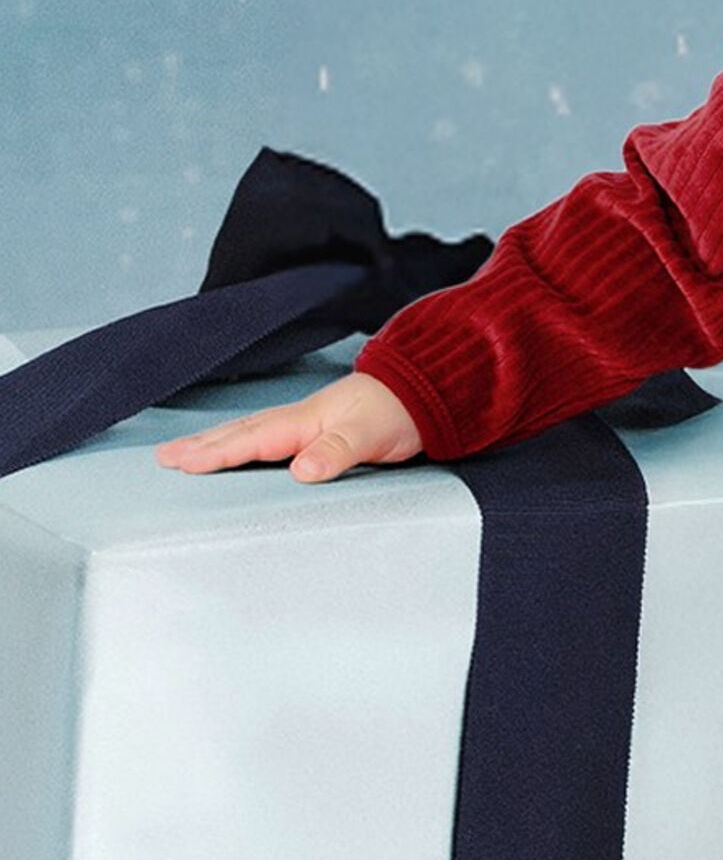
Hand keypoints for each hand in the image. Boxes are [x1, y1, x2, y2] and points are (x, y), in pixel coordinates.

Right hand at [155, 373, 421, 483]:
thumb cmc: (396, 411)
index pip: (251, 440)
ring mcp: (305, 424)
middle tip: (163, 458)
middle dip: (200, 446)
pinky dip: (241, 444)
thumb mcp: (370, 433)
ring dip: (214, 443)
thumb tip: (302, 469)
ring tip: (181, 454)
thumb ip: (337, 451)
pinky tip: (233, 452)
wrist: (423, 390)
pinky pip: (267, 438)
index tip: (181, 463)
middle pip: (239, 433)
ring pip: (248, 433)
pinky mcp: (316, 432)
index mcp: (304, 422)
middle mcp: (298, 421)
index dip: (216, 453)